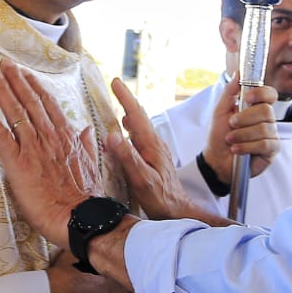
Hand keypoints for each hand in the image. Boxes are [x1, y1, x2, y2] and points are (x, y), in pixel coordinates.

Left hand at [0, 57, 100, 249]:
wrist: (79, 217)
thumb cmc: (85, 196)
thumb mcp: (91, 165)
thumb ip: (87, 145)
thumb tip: (87, 129)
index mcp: (67, 137)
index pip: (49, 105)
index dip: (36, 87)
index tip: (26, 74)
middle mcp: (49, 137)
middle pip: (31, 102)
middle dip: (17, 80)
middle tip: (4, 63)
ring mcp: (34, 148)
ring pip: (16, 112)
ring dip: (3, 91)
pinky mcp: (18, 163)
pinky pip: (1, 135)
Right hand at [103, 78, 215, 221]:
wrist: (178, 211)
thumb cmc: (160, 199)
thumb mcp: (142, 179)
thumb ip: (128, 157)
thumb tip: (112, 135)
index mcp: (151, 145)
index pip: (137, 115)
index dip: (125, 97)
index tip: (116, 81)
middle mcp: (155, 144)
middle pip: (140, 116)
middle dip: (127, 100)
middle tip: (116, 86)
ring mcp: (156, 151)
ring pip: (141, 126)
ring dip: (130, 112)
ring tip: (119, 103)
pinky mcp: (155, 158)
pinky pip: (141, 136)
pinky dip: (132, 127)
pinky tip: (127, 130)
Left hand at [200, 78, 280, 183]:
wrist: (216, 160)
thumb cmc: (219, 136)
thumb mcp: (220, 112)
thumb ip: (229, 92)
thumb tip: (238, 73)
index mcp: (256, 108)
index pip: (270, 94)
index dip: (261, 93)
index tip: (247, 98)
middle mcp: (267, 120)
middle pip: (266, 111)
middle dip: (245, 119)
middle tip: (232, 124)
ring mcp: (271, 135)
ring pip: (265, 128)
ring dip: (243, 135)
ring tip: (231, 140)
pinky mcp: (272, 150)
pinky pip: (265, 144)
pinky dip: (247, 146)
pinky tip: (237, 149)